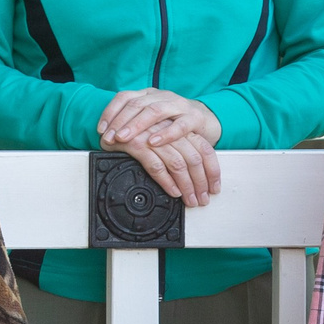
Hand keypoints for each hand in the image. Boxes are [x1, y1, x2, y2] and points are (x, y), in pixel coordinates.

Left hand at [99, 88, 220, 148]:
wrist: (206, 120)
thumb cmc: (173, 122)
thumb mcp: (151, 120)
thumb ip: (133, 123)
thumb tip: (107, 137)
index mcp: (149, 94)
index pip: (125, 97)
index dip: (110, 112)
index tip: (101, 129)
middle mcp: (162, 96)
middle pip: (137, 104)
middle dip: (120, 122)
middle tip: (108, 138)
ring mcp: (178, 105)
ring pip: (155, 111)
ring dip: (136, 126)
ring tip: (124, 139)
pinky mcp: (194, 118)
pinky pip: (179, 125)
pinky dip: (165, 134)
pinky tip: (153, 142)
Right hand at [101, 90, 222, 207]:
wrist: (110, 123)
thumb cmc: (137, 133)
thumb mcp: (162, 138)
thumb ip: (177, 150)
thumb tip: (195, 176)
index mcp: (178, 126)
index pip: (205, 149)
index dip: (212, 171)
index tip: (214, 188)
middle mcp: (169, 129)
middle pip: (194, 159)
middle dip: (200, 183)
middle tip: (201, 199)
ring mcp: (153, 136)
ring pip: (178, 164)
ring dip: (186, 186)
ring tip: (189, 200)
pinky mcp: (137, 143)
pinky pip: (157, 166)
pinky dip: (167, 182)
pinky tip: (172, 191)